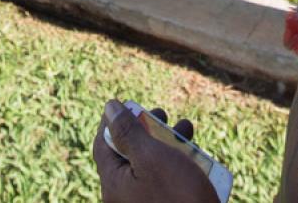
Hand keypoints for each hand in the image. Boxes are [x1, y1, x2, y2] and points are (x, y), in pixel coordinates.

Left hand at [92, 100, 216, 202]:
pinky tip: (195, 154)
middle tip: (162, 114)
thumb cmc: (178, 197)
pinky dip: (177, 163)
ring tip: (186, 128)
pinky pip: (166, 181)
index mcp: (113, 185)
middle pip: (128, 153)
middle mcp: (125, 197)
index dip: (113, 120)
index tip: (128, 104)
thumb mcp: (151, 156)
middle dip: (147, 129)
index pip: (102, 144)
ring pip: (151, 165)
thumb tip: (109, 106)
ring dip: (167, 142)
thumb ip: (127, 131)